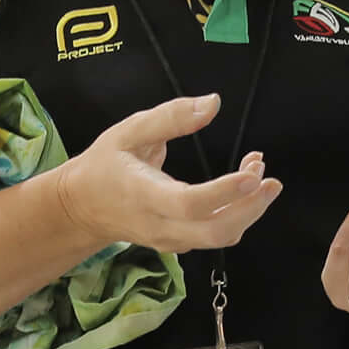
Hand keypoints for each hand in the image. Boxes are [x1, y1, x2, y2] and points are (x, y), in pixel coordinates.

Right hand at [48, 94, 282, 252]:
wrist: (80, 208)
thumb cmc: (104, 165)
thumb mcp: (129, 131)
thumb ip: (171, 117)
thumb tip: (213, 103)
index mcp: (144, 195)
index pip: (189, 204)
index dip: (225, 192)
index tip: (252, 174)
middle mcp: (159, 225)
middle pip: (214, 231)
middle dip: (251, 207)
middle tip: (268, 176)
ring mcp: (170, 240)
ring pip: (220, 237)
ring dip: (249, 210)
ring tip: (259, 174)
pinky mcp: (178, 244)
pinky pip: (215, 236)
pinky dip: (237, 214)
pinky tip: (244, 187)